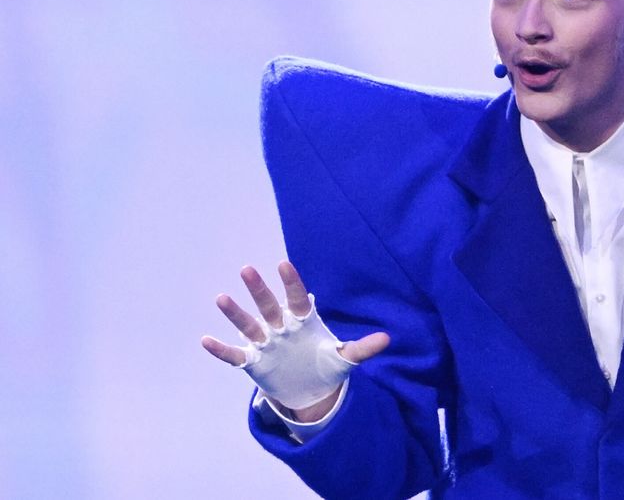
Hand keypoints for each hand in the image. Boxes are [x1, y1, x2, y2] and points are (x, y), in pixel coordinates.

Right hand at [201, 261, 389, 421]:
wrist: (311, 389)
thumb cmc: (326, 365)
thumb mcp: (345, 357)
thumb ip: (362, 348)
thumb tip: (388, 339)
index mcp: (302, 320)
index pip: (296, 297)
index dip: (291, 282)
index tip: (283, 264)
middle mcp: (280, 327)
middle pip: (268, 305)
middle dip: (259, 289)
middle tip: (247, 269)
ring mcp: (265, 343)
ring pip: (248, 324)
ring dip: (236, 313)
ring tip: (222, 298)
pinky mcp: (253, 362)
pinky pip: (234, 354)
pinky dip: (221, 349)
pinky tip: (206, 340)